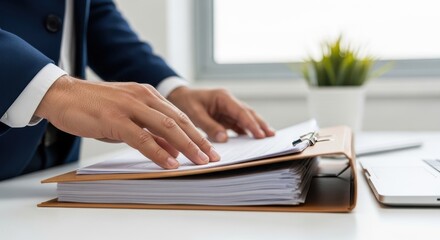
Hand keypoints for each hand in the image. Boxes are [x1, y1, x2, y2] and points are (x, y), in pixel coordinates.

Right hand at [35, 76, 219, 168]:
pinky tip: (170, 163)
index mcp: (148, 94)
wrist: (62, 94)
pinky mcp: (114, 118)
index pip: (179, 115)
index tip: (210, 148)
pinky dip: (158, 151)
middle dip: (199, 140)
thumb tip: (173, 151)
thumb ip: (151, 132)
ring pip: (166, 127)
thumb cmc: (95, 107)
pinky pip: (142, 137)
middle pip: (179, 121)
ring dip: (186, 146)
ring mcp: (130, 106)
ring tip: (199, 161)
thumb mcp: (128, 117)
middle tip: (213, 157)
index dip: (197, 133)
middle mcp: (143, 96)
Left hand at [167, 86, 274, 141]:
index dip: (251, 123)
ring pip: (246, 118)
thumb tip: (225, 138)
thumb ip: (209, 126)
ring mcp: (228, 108)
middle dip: (260, 124)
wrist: (179, 96)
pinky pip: (238, 123)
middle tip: (271, 135)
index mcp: (223, 97)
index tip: (260, 134)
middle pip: (248, 113)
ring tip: (268, 136)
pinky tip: (254, 137)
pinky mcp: (225, 115)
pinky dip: (246, 129)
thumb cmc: (186, 102)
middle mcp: (229, 101)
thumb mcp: (195, 114)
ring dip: (256, 126)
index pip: (241, 111)